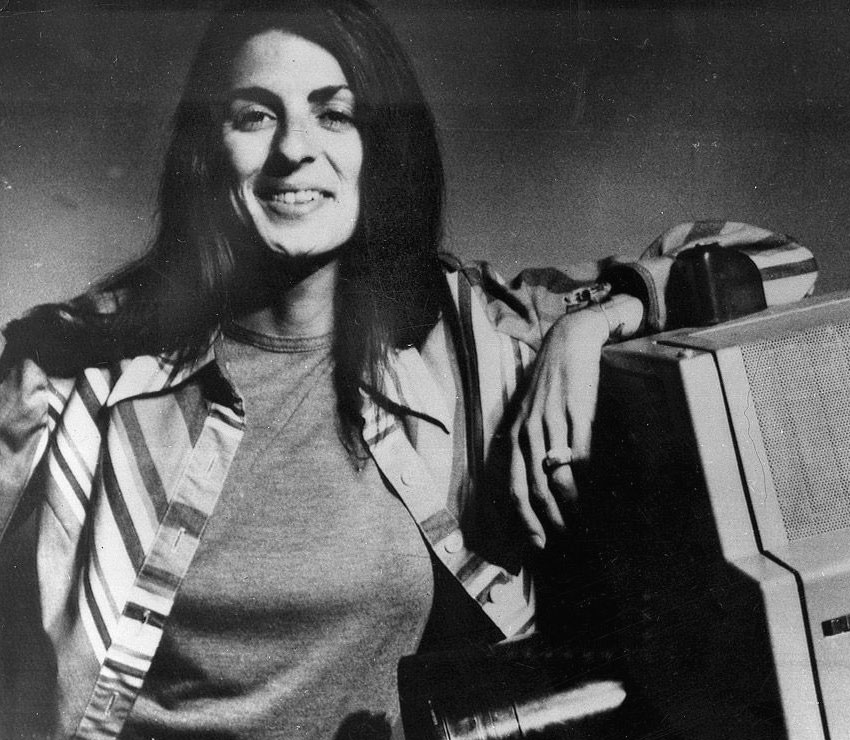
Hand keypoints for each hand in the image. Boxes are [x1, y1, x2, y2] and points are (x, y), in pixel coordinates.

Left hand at [508, 307, 609, 548]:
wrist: (568, 342)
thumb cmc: (550, 383)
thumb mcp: (530, 414)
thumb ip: (530, 446)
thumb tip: (538, 482)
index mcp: (515, 434)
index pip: (514, 486)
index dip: (525, 519)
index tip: (538, 543)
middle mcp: (528, 430)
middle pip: (535, 488)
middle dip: (549, 519)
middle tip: (564, 538)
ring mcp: (551, 420)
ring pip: (558, 475)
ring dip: (571, 503)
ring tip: (583, 519)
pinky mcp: (576, 410)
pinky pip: (581, 452)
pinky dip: (588, 476)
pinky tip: (597, 490)